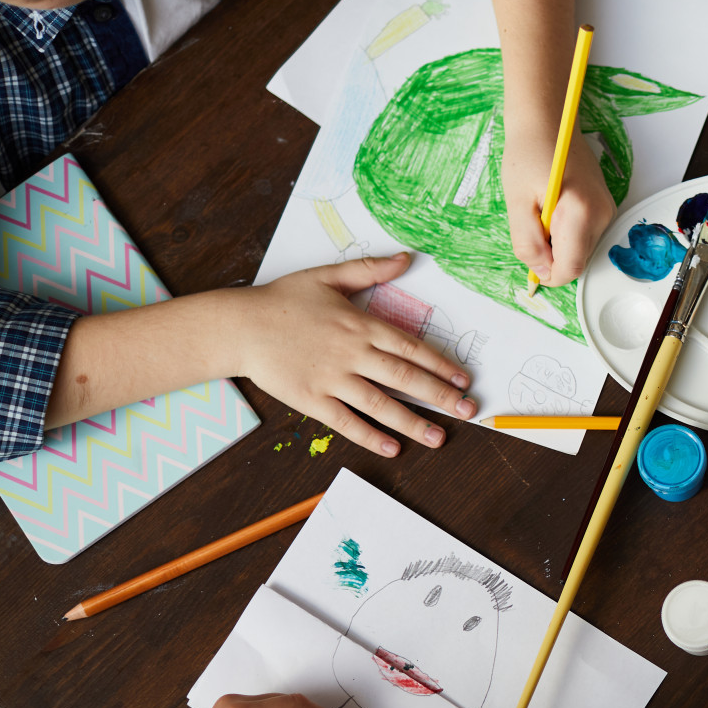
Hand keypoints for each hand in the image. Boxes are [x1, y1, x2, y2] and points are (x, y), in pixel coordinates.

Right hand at [234, 253, 477, 456]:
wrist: (239, 325)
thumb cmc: (283, 300)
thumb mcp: (328, 276)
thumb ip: (370, 269)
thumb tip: (407, 258)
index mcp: (360, 324)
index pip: (410, 347)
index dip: (440, 365)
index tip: (463, 380)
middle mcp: (351, 353)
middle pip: (404, 377)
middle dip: (440, 396)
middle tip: (468, 411)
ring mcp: (331, 379)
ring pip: (380, 405)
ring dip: (412, 423)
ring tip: (439, 439)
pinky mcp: (311, 400)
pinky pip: (346, 422)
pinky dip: (370, 437)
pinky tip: (393, 448)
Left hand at [502, 125, 613, 287]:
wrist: (548, 122)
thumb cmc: (529, 153)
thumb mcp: (516, 203)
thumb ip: (527, 242)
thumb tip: (540, 271)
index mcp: (580, 212)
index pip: (570, 268)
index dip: (548, 274)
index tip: (531, 263)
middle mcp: (601, 213)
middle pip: (576, 260)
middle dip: (551, 254)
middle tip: (532, 223)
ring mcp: (606, 210)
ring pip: (579, 248)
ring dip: (557, 241)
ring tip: (541, 209)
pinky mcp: (604, 206)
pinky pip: (583, 234)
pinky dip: (565, 230)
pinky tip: (553, 205)